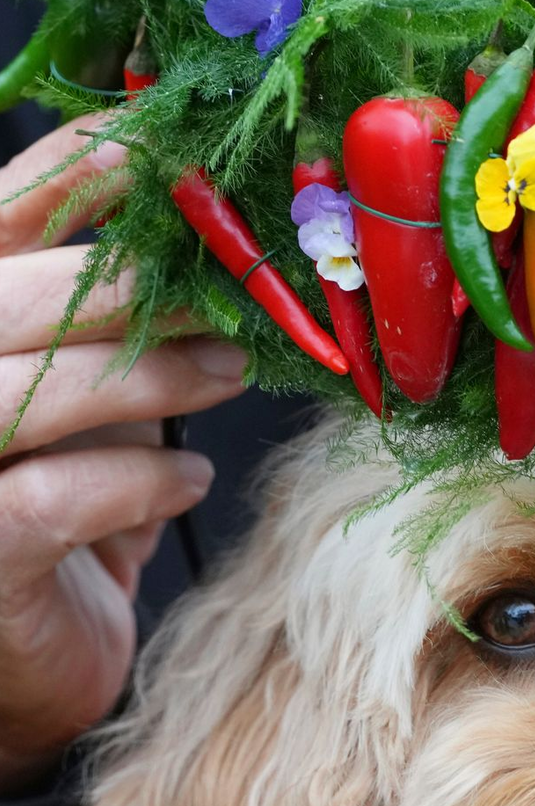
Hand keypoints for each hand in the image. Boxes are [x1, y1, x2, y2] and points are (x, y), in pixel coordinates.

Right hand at [0, 117, 246, 791]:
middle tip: (239, 292)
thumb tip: (222, 235)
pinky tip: (187, 479)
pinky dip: (137, 483)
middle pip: (6, 299)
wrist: (17, 663)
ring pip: (24, 393)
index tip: (170, 142)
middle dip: (133, 285)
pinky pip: (50, 502)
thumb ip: (109, 320)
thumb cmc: (56, 512)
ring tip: (234, 370)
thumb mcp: (82, 396)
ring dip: (149, 376)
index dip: (78, 171)